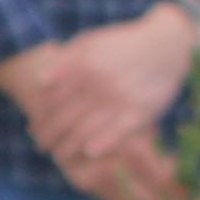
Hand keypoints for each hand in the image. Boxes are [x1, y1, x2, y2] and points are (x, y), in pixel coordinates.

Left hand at [0, 2, 199, 199]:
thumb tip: (40, 82)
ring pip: (84, 131)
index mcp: (81, 66)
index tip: (34, 129)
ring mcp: (118, 99)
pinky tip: (89, 153)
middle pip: (63, 119)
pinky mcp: (139, 112)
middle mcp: (97, 84)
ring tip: (59, 156)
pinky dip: (101, 145)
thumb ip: (64, 60)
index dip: (40, 118)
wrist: (165, 45)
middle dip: (48, 137)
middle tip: (42, 146)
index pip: (51, 100)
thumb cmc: (121, 44)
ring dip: (67, 147)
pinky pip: (116, 134)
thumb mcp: (89, 42)